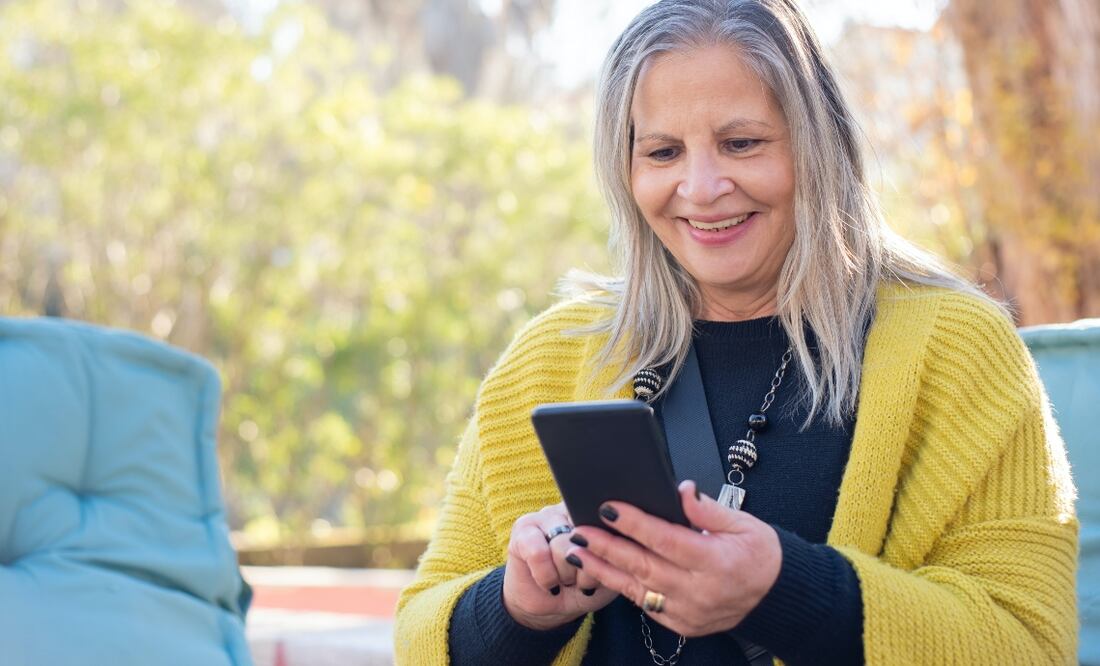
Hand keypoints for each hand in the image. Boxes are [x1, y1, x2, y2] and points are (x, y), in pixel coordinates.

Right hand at [502, 502, 617, 630]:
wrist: (550, 606)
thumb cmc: (584, 587)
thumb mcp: (608, 574)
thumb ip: (614, 551)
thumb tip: (612, 534)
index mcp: (596, 514)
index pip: (606, 521)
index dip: (605, 551)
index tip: (602, 568)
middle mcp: (570, 508)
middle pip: (584, 537)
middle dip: (585, 570)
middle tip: (579, 579)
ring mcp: (544, 515)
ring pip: (562, 546)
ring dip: (566, 575)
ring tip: (565, 580)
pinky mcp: (522, 530)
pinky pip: (538, 554)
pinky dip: (547, 576)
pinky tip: (549, 583)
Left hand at [563, 481, 781, 636]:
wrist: (776, 595)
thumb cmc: (760, 555)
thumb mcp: (744, 523)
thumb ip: (707, 509)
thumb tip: (681, 490)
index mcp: (716, 562)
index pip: (666, 539)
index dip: (634, 523)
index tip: (609, 508)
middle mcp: (700, 591)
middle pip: (644, 566)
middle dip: (607, 546)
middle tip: (579, 529)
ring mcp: (689, 612)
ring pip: (638, 589)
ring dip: (605, 569)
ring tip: (578, 550)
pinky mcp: (682, 624)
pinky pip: (646, 604)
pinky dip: (623, 587)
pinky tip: (604, 570)